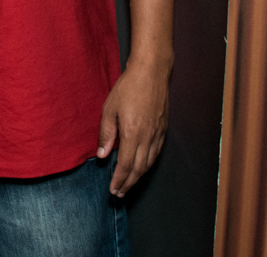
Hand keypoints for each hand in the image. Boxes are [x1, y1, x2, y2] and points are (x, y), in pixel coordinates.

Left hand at [96, 58, 169, 196]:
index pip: (126, 165)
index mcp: (133, 134)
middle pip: (139, 168)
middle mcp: (148, 137)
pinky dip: (148, 164)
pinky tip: (142, 166)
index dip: (119, 179)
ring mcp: (158, 134)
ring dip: (139, 176)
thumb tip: (103, 155)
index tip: (113, 189)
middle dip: (129, 183)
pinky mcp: (163, 129)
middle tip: (120, 193)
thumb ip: (107, 133)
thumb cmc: (128, 88)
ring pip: (149, 163)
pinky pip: (156, 153)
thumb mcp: (109, 109)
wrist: (151, 73)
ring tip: (129, 184)